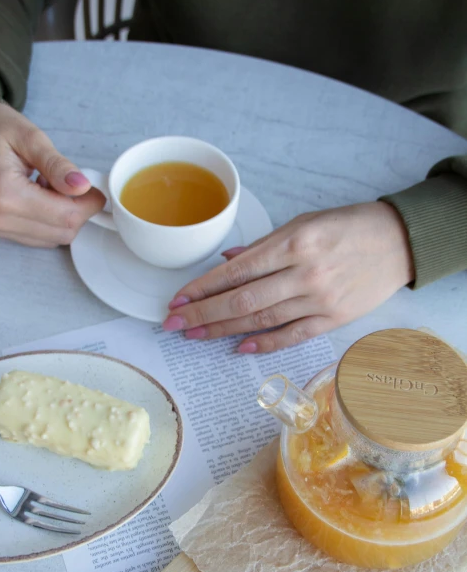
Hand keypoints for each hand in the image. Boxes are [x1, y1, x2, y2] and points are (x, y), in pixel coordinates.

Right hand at [0, 102, 104, 246]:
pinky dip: (48, 221)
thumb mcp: (29, 136)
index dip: (88, 205)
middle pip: (61, 232)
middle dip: (78, 211)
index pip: (65, 216)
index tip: (94, 189)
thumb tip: (82, 186)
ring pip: (51, 239)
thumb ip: (57, 165)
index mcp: (6, 194)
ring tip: (51, 187)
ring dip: (62, 217)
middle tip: (75, 185)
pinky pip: (35, 237)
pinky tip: (40, 196)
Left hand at [162, 202, 414, 352]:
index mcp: (293, 243)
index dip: (203, 287)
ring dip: (223, 330)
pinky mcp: (333, 320)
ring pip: (261, 320)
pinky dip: (264, 343)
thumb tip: (226, 262)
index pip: (236, 271)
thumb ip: (263, 246)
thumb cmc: (348, 227)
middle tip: (173, 323)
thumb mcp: (304, 223)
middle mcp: (303, 273)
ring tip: (195, 335)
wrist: (399, 242)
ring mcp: (319, 301)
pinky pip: (292, 336)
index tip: (178, 298)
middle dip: (202, 313)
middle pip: (242, 300)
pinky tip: (239, 348)